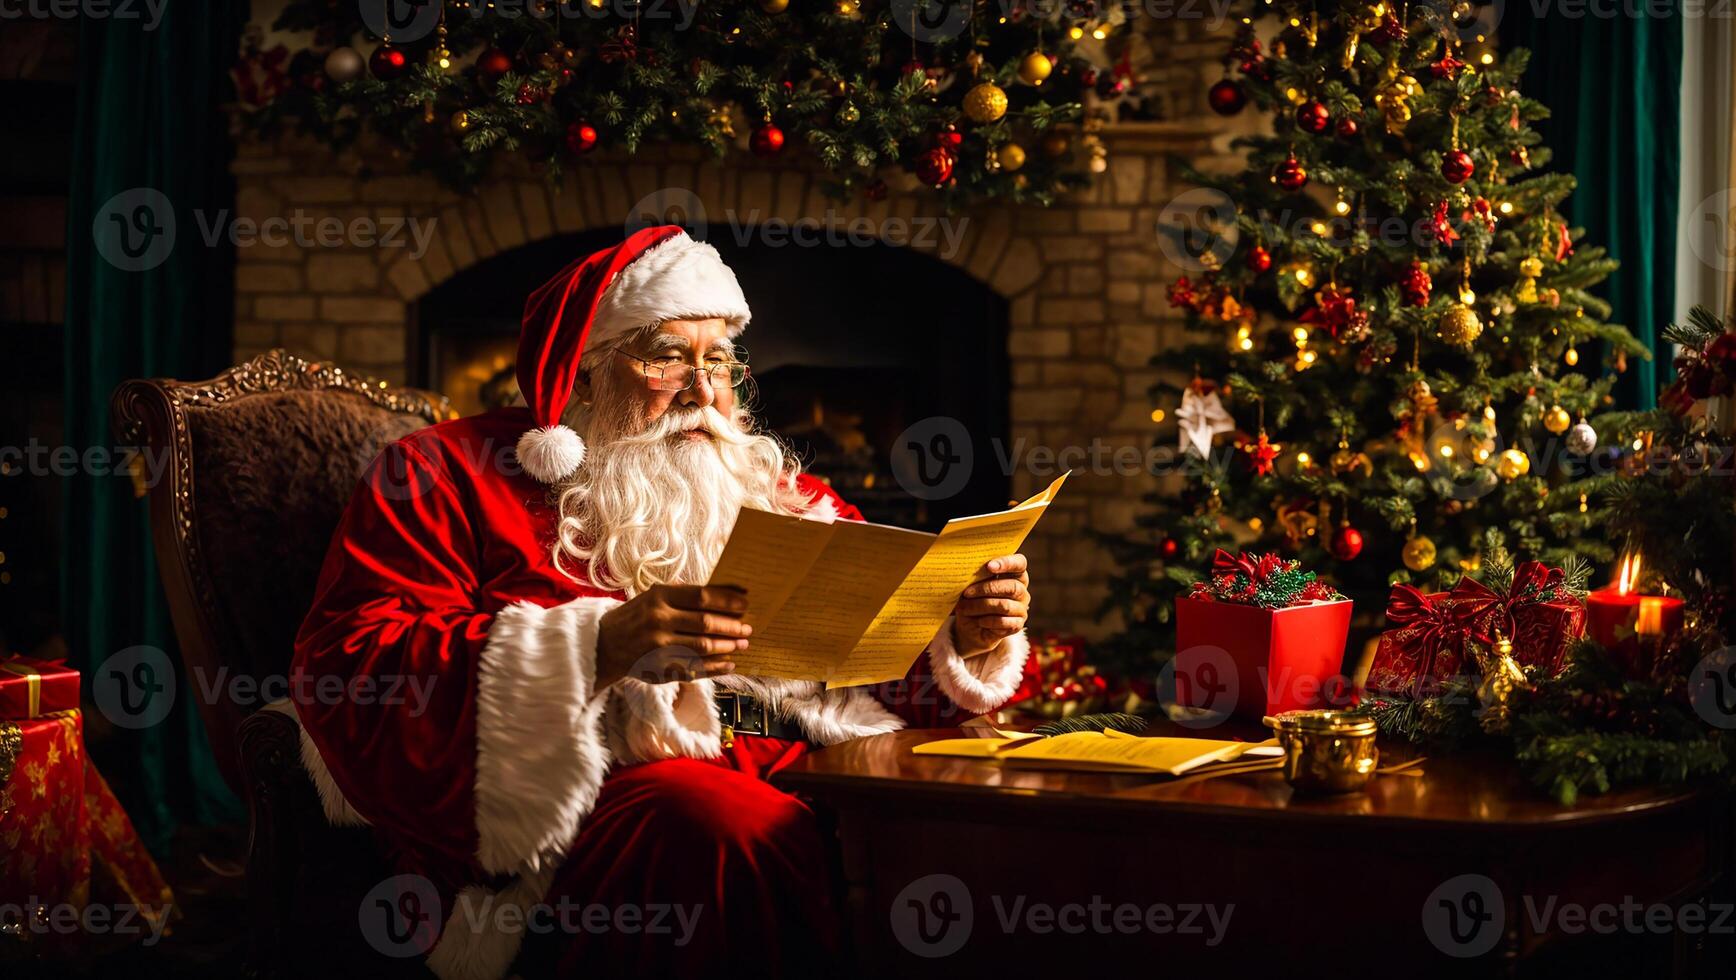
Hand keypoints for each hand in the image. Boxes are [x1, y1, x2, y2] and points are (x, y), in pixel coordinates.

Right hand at [596, 585, 750, 687]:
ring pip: (703, 647)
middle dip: (732, 626)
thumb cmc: (635, 616)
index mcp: (659, 597)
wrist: (603, 644)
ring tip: (742, 644)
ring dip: (727, 646)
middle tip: (748, 628)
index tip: (745, 603)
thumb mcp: (652, 596)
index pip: (702, 597)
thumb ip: (683, 596)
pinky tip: (729, 664)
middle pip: (706, 623)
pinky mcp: (659, 668)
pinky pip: (694, 670)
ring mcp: (659, 647)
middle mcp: (659, 621)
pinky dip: (715, 668)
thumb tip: (722, 595)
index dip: (727, 600)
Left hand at [951, 554, 1029, 656]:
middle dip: (987, 589)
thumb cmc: (972, 600)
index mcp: (1014, 574)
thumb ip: (976, 575)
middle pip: (1012, 586)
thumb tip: (966, 568)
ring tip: (965, 608)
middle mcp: (1021, 590)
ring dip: (981, 606)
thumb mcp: (972, 585)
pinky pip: (1003, 622)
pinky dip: (987, 621)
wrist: (972, 627)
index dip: (1007, 563)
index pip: (1019, 563)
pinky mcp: (1017, 625)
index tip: (989, 566)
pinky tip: (978, 621)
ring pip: (1004, 605)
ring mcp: (1021, 609)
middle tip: (967, 592)